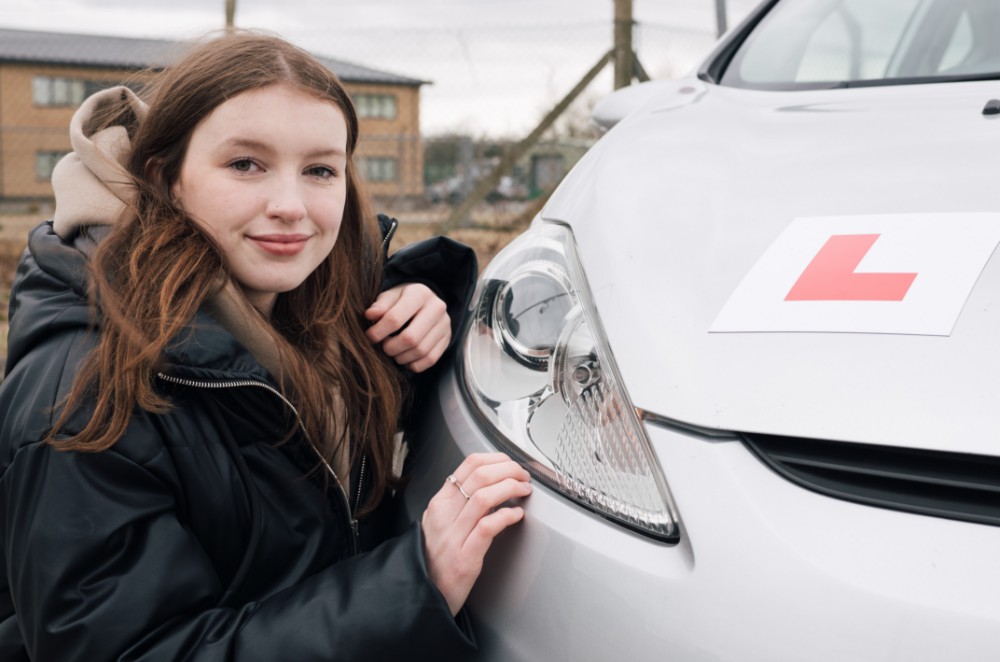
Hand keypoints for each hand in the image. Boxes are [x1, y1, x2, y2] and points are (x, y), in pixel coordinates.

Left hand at [365, 284, 450, 372]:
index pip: (395, 318)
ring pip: (420, 351)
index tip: (369, 336)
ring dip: (401, 357)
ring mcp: (445, 324)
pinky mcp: (447, 338)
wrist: (425, 302)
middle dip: (391, 348)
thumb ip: (380, 306)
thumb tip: (370, 315)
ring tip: (393, 351)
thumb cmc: (402, 300)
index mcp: (419, 293)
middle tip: (383, 347)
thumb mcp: (390, 296)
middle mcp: (436, 307)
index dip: (378, 332)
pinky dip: (414, 364)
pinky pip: (430, 359)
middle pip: (410, 338)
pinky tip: (405, 357)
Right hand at [421, 453, 531, 615]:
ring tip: (524, 491)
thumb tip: (491, 485)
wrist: (425, 596)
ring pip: (484, 496)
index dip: (497, 459)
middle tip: (523, 477)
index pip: (468, 465)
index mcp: (440, 503)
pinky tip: (517, 515)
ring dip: (511, 488)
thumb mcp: (441, 525)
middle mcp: (444, 515)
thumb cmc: (437, 561)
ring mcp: (452, 536)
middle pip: (480, 475)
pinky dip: (506, 516)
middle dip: (509, 470)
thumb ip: (460, 504)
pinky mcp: (463, 557)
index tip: (512, 464)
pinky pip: (487, 527)